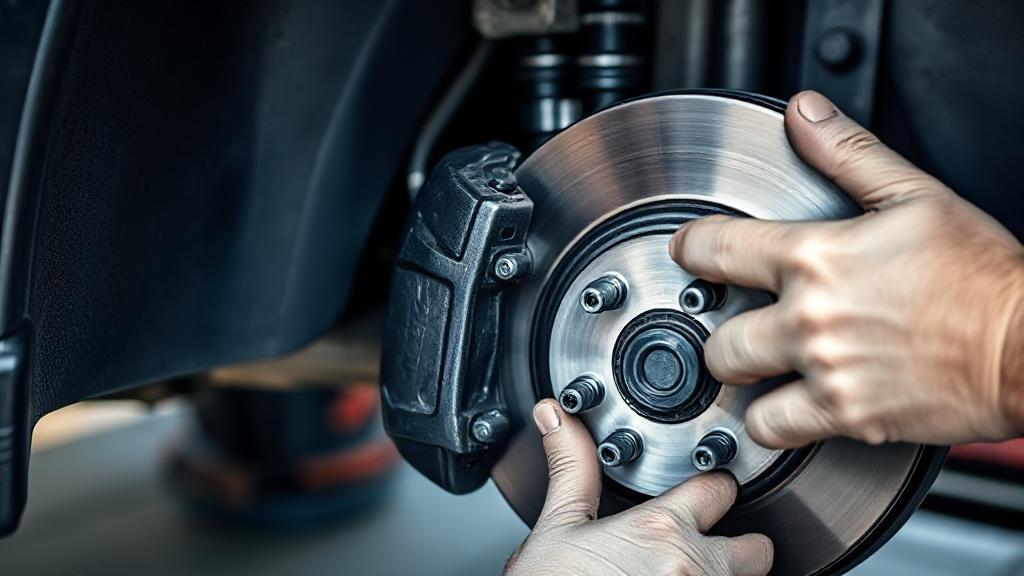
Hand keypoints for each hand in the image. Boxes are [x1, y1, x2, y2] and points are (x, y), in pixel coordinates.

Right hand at [504, 400, 771, 575]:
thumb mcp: (557, 529)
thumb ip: (570, 469)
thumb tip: (555, 414)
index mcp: (660, 529)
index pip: (719, 488)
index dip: (710, 491)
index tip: (703, 497)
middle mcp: (695, 568)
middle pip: (757, 549)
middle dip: (738, 550)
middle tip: (702, 556)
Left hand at [669, 90, 1023, 447]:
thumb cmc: (980, 276)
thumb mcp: (914, 196)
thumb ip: (847, 153)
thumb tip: (804, 114)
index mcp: (816, 258)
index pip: (713, 249)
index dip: (691, 250)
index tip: (691, 254)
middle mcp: (810, 318)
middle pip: (717, 338)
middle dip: (724, 331)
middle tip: (744, 326)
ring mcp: (826, 372)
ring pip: (737, 389)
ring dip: (747, 382)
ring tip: (769, 369)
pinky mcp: (848, 418)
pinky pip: (777, 430)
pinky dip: (779, 421)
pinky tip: (798, 401)